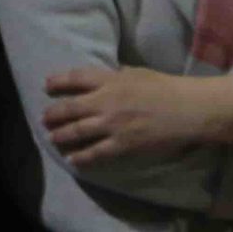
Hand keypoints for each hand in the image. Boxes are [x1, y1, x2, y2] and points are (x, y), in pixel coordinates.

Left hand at [41, 66, 218, 164]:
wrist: (187, 109)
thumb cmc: (165, 87)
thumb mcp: (137, 72)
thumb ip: (117, 75)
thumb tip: (105, 78)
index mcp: (110, 79)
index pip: (76, 78)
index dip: (58, 81)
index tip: (46, 85)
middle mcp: (106, 101)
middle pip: (71, 107)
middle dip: (54, 113)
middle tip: (44, 117)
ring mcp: (112, 124)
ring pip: (78, 131)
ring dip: (62, 135)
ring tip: (52, 138)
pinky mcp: (123, 144)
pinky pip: (96, 152)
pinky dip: (82, 157)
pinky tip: (73, 160)